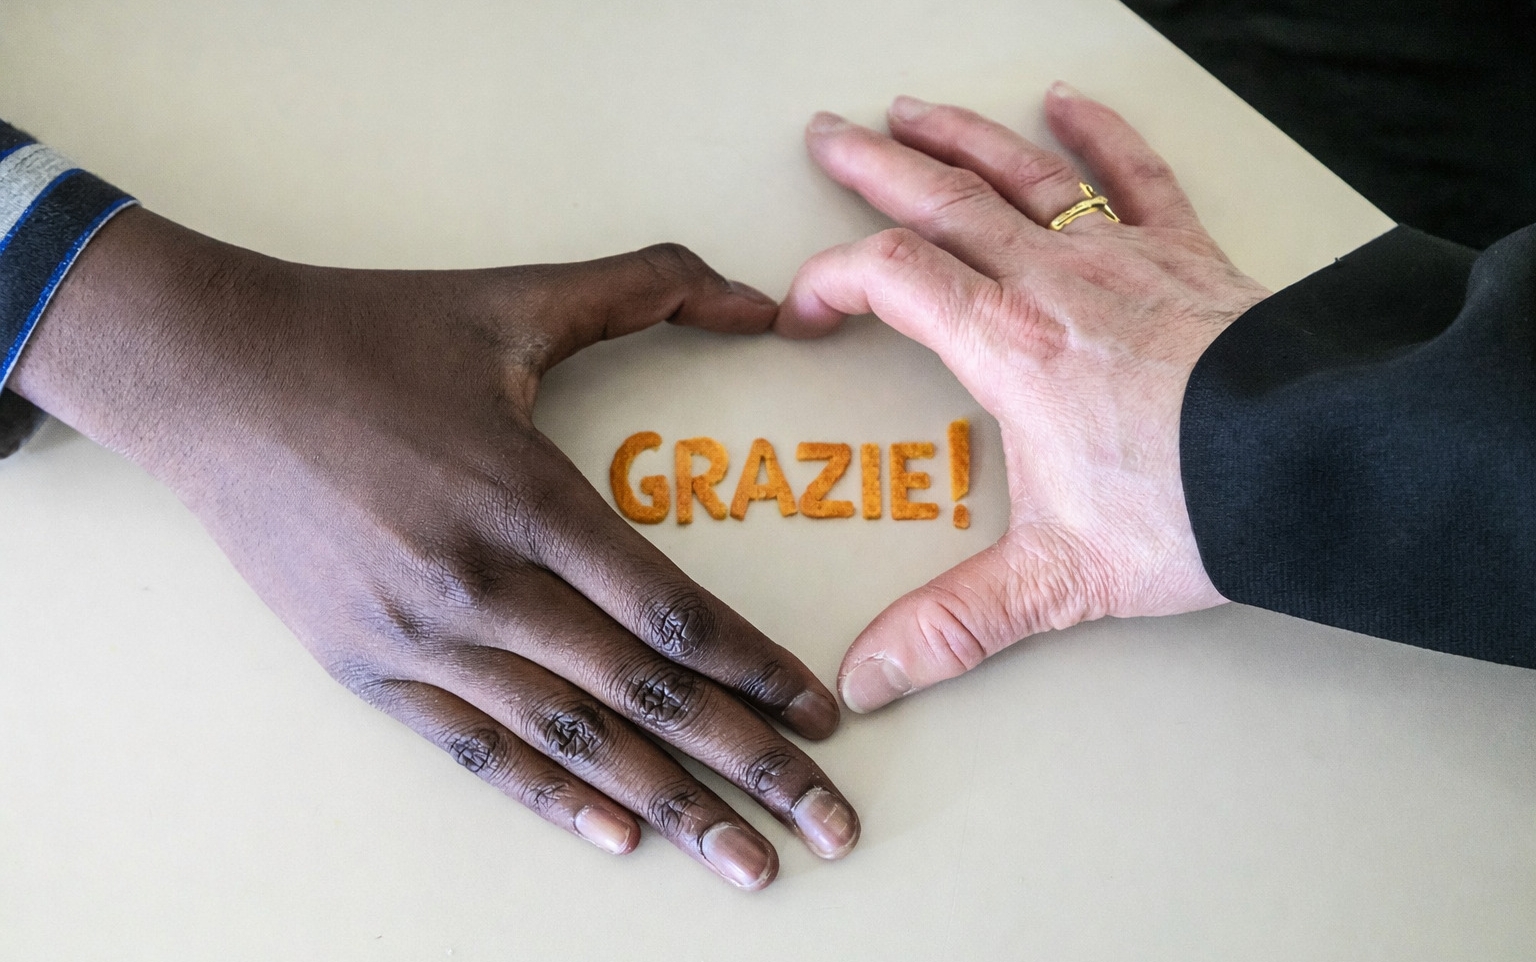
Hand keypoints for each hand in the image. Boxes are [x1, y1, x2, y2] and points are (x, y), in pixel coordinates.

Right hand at [13, 210, 857, 888]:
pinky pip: (478, 750)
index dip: (758, 672)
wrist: (211, 375)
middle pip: (642, 695)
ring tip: (744, 862)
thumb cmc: (368, 333)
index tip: (823, 717)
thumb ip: (647, 285)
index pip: (671, 611)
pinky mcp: (367, 667)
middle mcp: (479, 582)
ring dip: (667, 807)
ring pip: (570, 740)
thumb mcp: (512, 298)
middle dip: (749, 766)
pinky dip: (552, 797)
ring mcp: (419, 636)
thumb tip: (760, 299)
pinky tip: (616, 836)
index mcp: (526, 495)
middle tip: (827, 829)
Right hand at [776, 84, 1270, 712]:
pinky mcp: (1182, 255)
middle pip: (942, 200)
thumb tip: (868, 677)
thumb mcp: (1056, 578)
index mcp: (1009, 345)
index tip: (806, 308)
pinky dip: (1097, 135)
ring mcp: (1120, 257)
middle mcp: (1055, 282)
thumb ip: (954, 624)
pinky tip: (1067, 105)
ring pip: (1021, 174)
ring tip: (912, 112)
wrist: (1311, 464)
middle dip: (875, 168)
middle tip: (827, 139)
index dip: (832, 280)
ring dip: (959, 137)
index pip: (891, 277)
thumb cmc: (1192, 506)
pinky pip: (1132, 176)